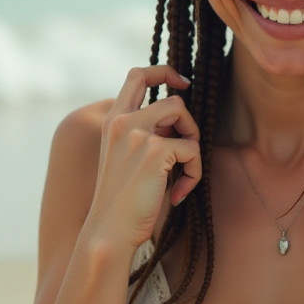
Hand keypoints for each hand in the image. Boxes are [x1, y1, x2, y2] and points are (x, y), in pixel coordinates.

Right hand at [84, 66, 201, 254]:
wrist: (109, 231)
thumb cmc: (122, 200)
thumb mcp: (126, 156)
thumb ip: (145, 131)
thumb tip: (180, 116)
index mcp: (113, 121)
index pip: (137, 75)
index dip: (164, 72)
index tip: (183, 82)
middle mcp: (122, 121)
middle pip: (173, 98)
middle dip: (189, 122)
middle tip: (188, 146)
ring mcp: (138, 133)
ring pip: (184, 116)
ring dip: (193, 144)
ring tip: (184, 173)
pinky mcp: (155, 150)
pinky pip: (192, 149)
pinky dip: (194, 173)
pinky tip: (178, 194)